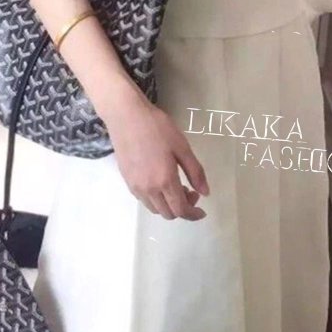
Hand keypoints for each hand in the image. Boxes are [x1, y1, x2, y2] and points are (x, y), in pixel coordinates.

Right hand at [104, 91, 210, 220]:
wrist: (126, 116)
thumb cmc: (157, 127)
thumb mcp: (182, 146)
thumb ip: (195, 172)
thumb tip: (205, 193)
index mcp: (165, 180)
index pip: (181, 210)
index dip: (193, 214)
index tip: (202, 211)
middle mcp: (148, 189)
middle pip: (168, 213)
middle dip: (183, 208)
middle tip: (191, 189)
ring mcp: (135, 186)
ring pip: (155, 209)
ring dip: (168, 205)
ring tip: (176, 185)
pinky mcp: (127, 180)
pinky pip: (144, 200)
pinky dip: (156, 199)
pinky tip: (160, 181)